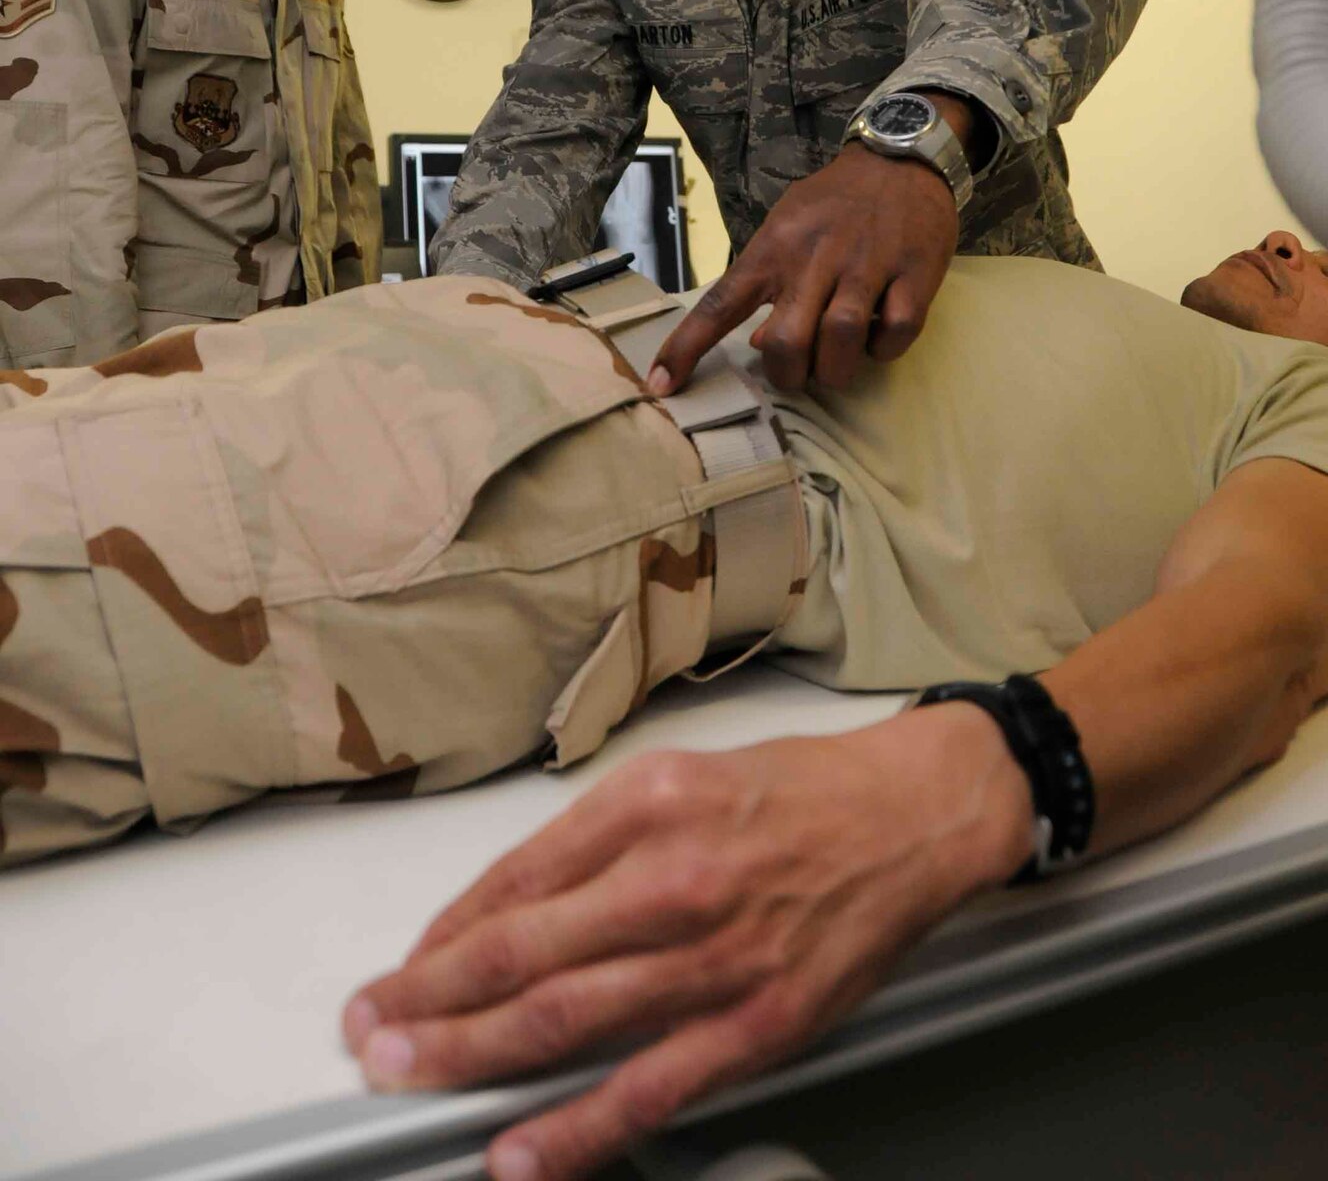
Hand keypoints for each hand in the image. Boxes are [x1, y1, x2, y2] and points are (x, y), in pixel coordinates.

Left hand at [342, 709, 1030, 1180]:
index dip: (444, 935)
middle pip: (522, 952)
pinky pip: (650, 1089)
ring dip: (472, 1055)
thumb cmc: (798, 792)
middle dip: (430, 1000)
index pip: (515, 881)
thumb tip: (510, 903)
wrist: (912, 816)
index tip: (402, 970)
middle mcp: (671, 876)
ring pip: (566, 1019)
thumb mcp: (679, 776)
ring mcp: (714, 957)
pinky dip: (576, 1129)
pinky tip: (519, 1154)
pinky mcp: (757, 1022)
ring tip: (407, 1076)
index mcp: (645, 804)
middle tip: (367, 1033)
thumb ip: (594, 839)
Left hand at [650, 141, 958, 394]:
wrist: (902, 158)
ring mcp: (867, 264)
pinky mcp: (914, 272)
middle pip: (786, 340)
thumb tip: (759, 342)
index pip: (719, 304)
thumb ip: (769, 280)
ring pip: (841, 339)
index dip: (686, 348)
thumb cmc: (835, 202)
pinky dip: (884, 351)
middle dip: (788, 374)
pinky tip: (878, 341)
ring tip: (837, 367)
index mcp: (774, 247)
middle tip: (798, 372)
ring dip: (836, 371)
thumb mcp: (787, 226)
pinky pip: (896, 331)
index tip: (659, 386)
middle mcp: (815, 256)